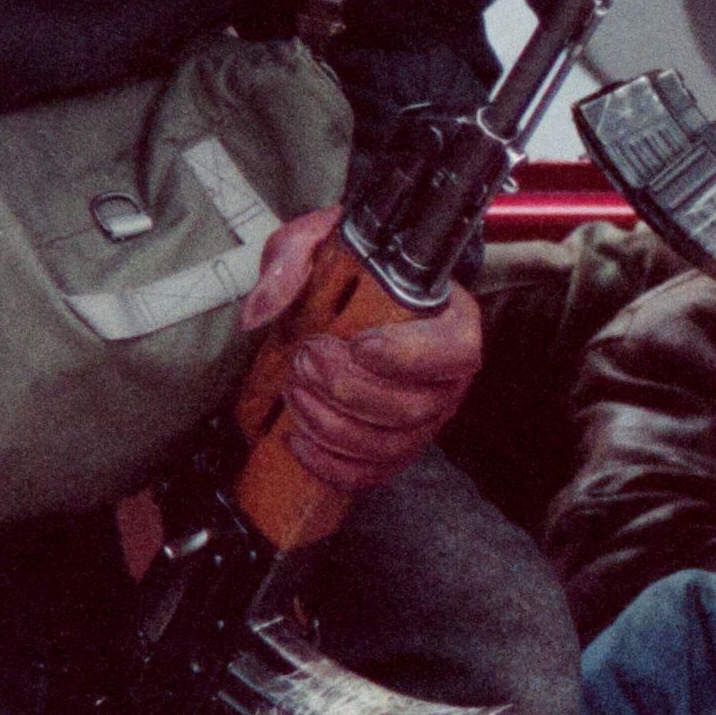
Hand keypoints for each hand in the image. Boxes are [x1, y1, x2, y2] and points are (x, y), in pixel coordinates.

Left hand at [246, 205, 485, 493]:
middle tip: (305, 359)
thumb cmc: (352, 268)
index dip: (407, 356)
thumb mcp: (320, 240)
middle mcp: (447, 379)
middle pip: (413, 407)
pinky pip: (372, 474)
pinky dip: (331, 464)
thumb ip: (292, 259)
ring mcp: (424, 419)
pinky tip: (297, 439)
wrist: (356, 295)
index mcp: (452, 322)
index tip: (358, 343)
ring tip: (295, 391)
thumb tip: (261, 311)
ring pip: (389, 445)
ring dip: (332, 424)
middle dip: (348, 389)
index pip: (454, 351)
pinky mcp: (395, 447)